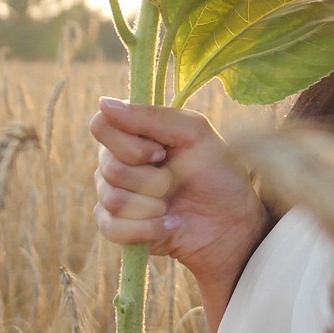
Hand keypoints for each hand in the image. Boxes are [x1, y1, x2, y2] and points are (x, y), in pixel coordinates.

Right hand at [90, 97, 270, 326]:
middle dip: (151, 178)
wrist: (232, 222)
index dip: (130, 142)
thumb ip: (151, 117)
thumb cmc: (218, 172)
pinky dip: (147, 228)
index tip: (161, 150)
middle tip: (175, 179)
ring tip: (172, 203)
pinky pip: (112, 228)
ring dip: (152, 204)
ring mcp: (114, 196)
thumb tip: (103, 103)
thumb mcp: (194, 133)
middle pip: (107, 166)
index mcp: (133, 134)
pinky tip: (169, 223)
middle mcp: (117, 162)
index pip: (101, 126)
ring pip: (111, 198)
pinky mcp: (116, 229)